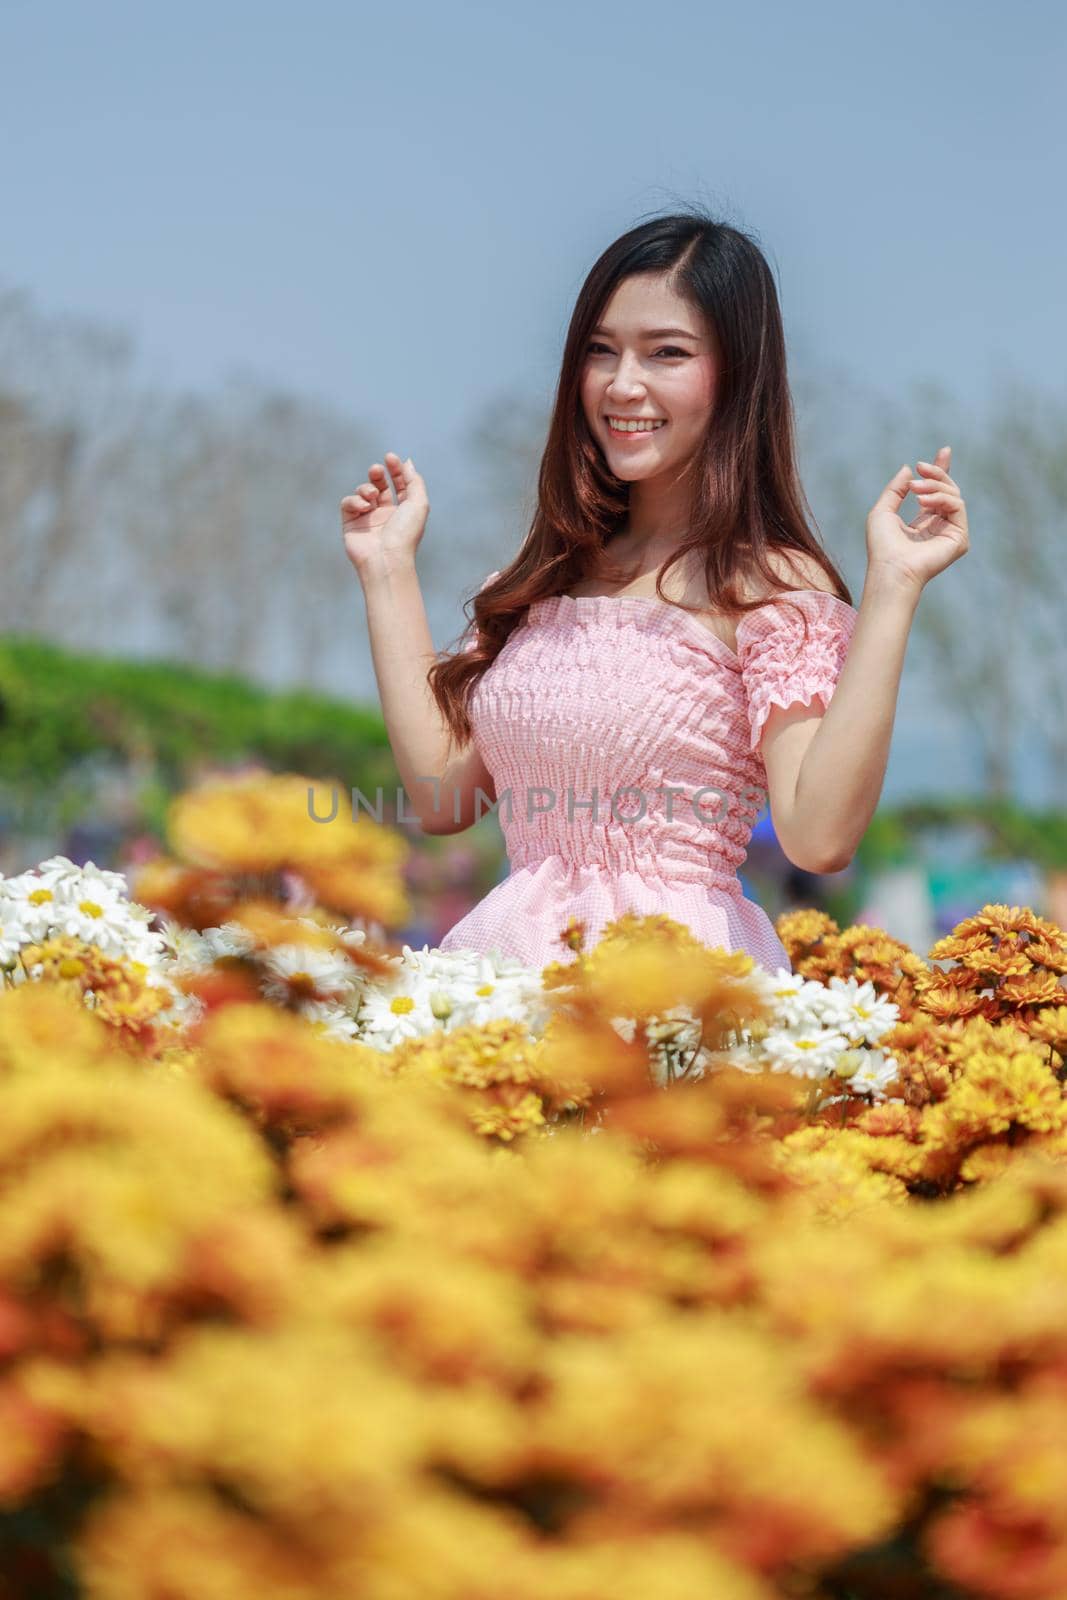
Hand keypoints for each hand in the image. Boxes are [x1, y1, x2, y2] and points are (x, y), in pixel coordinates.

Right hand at [341, 452, 428, 575]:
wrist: (386, 559)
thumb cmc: (405, 534)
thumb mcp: (419, 503)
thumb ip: (414, 481)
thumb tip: (407, 462)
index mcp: (403, 511)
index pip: (399, 484)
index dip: (395, 469)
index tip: (390, 457)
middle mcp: (385, 514)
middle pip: (379, 485)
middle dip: (377, 474)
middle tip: (376, 470)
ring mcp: (367, 518)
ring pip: (362, 492)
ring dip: (366, 488)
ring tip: (371, 497)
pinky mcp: (351, 524)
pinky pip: (348, 502)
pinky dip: (355, 501)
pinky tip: (364, 508)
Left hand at [865, 445, 968, 591]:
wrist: (890, 569)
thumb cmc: (882, 547)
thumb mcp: (883, 511)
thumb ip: (895, 489)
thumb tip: (908, 469)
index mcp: (924, 522)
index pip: (938, 493)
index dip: (941, 471)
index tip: (944, 451)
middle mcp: (940, 527)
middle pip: (949, 490)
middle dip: (936, 473)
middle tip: (920, 467)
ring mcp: (951, 533)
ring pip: (953, 495)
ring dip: (934, 486)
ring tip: (915, 490)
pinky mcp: (960, 538)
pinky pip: (957, 506)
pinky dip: (941, 498)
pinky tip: (923, 501)